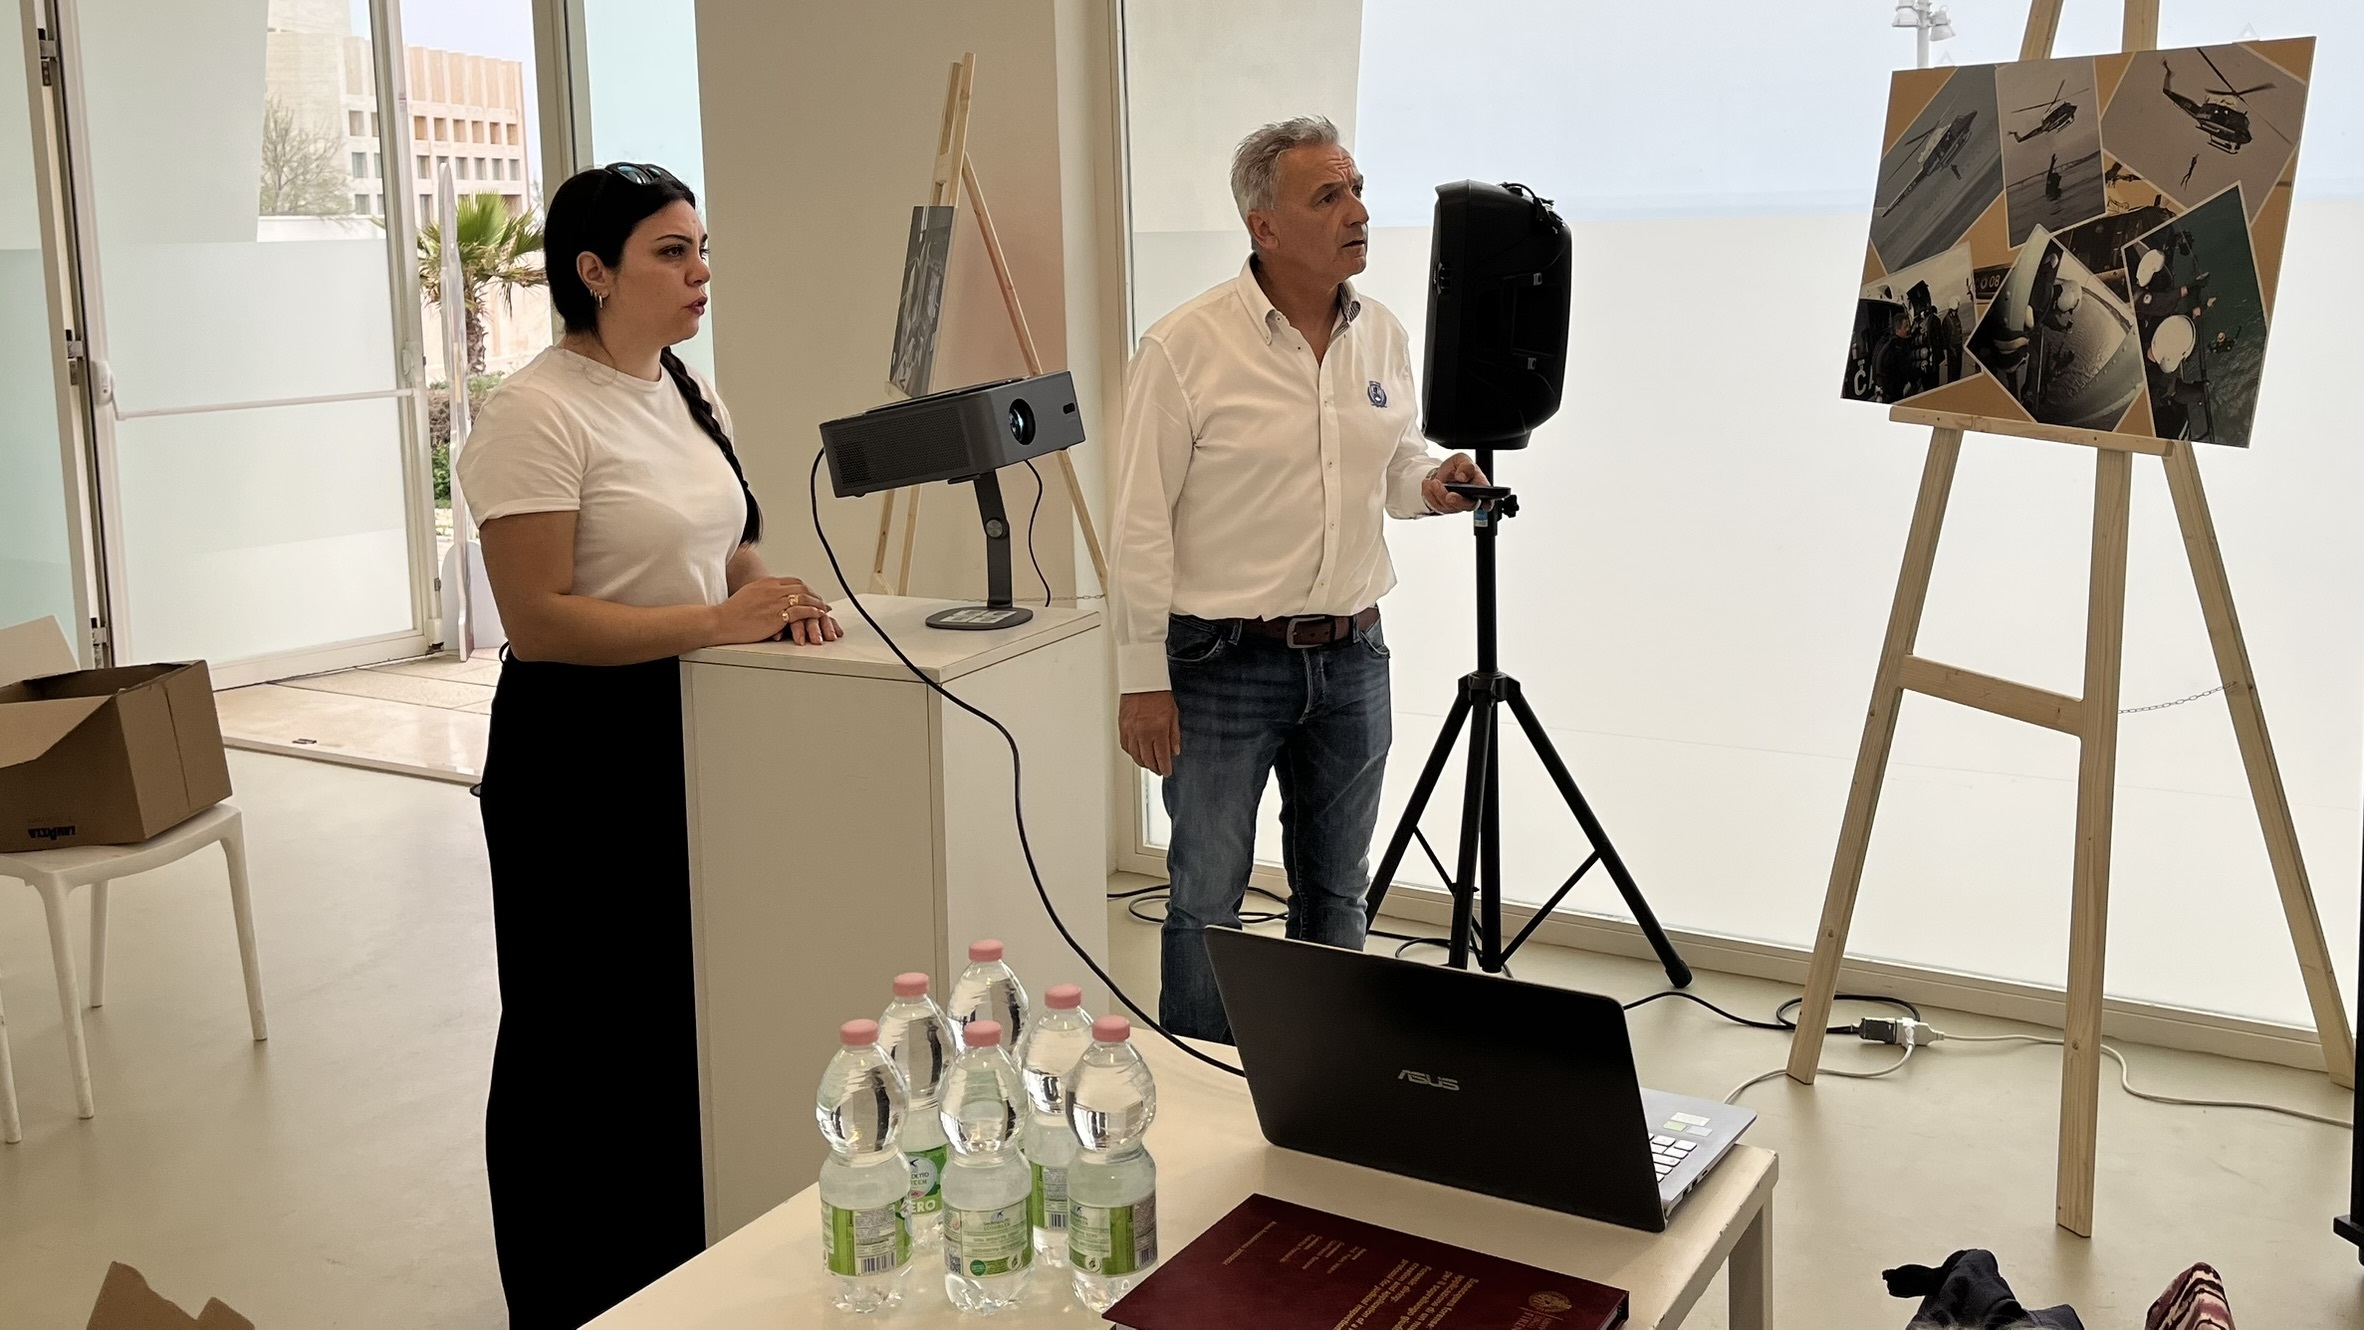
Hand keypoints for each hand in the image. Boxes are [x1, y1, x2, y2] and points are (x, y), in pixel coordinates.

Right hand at [713, 576, 841, 646]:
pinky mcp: (777, 615)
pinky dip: (814, 612)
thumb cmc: (731, 612)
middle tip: (822, 602)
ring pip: (805, 598)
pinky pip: (802, 611)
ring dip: (818, 603)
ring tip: (825, 609)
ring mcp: (776, 601)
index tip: (811, 594)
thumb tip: (770, 597)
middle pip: (802, 588)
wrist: (721, 621)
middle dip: (814, 595)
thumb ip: (763, 593)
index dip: (805, 588)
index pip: (793, 581)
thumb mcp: (749, 594)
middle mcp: (773, 589)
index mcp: (766, 583)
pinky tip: (819, 615)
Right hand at [1118, 691, 1181, 776]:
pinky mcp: (1122, 726)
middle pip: (1147, 759)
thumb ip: (1174, 735)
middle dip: (1154, 768)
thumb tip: (1175, 751)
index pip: (1161, 757)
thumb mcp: (1173, 714)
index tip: (1167, 772)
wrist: (1142, 680)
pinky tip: (1137, 753)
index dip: (1165, 768)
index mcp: (1158, 730)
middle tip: (1159, 770)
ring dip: (1143, 762)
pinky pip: (1126, 746)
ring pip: (1135, 755)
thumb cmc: (1158, 693)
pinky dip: (1132, 752)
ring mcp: (1131, 730)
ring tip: (1149, 764)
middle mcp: (1143, 733)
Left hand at [1422, 453, 1488, 513]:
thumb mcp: (1461, 460)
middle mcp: (1470, 498)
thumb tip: (1463, 476)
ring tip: (1434, 482)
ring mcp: (1457, 505)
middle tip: (1449, 495)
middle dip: (1458, 501)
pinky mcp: (1445, 508)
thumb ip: (1466, 466)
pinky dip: (1430, 494)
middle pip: (1468, 505)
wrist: (1442, 473)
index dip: (1488, 503)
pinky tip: (1430, 485)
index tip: (1485, 504)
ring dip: (1440, 494)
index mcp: (1479, 486)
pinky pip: (1436, 505)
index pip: (1488, 498)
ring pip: (1449, 506)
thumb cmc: (1456, 468)